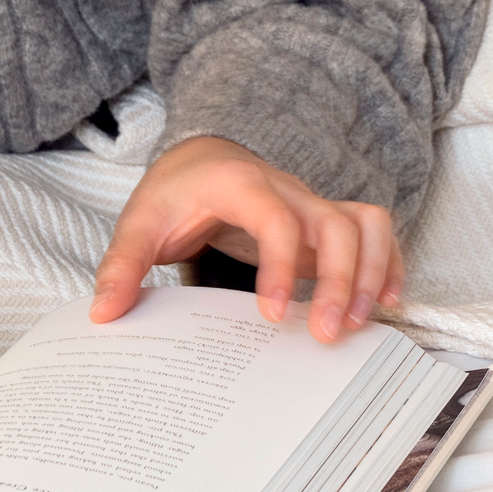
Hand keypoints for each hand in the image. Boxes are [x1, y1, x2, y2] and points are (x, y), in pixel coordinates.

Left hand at [89, 136, 401, 343]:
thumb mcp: (140, 222)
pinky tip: (384, 305)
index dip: (282, 265)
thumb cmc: (177, 191)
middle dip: (340, 280)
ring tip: (359, 325)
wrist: (204, 157)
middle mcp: (289, 191)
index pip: (276, 219)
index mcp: (242, 186)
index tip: (271, 314)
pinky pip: (375, 231)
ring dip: (371, 273)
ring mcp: (314, 206)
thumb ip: (121, 265)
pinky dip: (387, 263)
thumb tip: (104, 312)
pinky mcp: (328, 222)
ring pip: (365, 225)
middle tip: (326, 333)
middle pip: (336, 225)